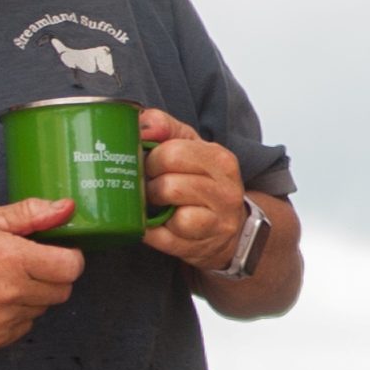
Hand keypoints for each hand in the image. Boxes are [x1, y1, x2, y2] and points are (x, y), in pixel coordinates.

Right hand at [0, 200, 86, 349]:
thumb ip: (31, 213)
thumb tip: (68, 209)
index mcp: (10, 259)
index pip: (71, 267)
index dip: (69, 257)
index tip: (57, 251)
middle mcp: (9, 294)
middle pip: (63, 291)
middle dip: (53, 276)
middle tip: (28, 265)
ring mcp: (2, 321)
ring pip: (43, 308)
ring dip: (33, 295)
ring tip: (4, 281)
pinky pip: (25, 325)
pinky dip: (17, 313)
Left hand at [137, 109, 252, 273]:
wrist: (228, 226)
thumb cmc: (201, 181)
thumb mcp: (190, 146)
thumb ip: (164, 127)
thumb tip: (141, 123)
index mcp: (221, 160)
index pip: (174, 153)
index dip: (150, 159)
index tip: (147, 164)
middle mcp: (226, 191)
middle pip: (170, 185)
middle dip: (149, 186)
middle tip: (147, 186)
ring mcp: (218, 222)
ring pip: (173, 215)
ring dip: (153, 211)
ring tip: (154, 205)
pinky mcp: (204, 246)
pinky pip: (167, 240)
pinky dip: (153, 233)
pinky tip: (153, 225)